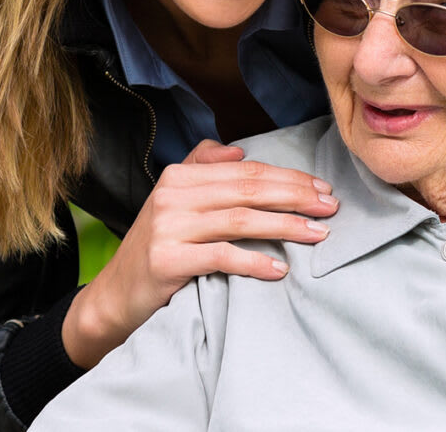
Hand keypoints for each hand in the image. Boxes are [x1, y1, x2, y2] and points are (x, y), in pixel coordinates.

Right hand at [64, 139, 337, 367]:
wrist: (115, 294)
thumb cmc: (156, 247)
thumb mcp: (173, 201)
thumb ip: (201, 167)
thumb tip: (238, 150)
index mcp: (180, 176)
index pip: (246, 171)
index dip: (288, 178)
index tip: (322, 188)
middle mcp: (173, 196)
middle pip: (249, 190)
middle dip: (296, 196)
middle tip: (330, 207)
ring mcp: (169, 228)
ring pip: (241, 220)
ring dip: (286, 226)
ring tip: (318, 234)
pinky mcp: (168, 260)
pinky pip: (222, 257)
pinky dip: (254, 262)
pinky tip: (280, 269)